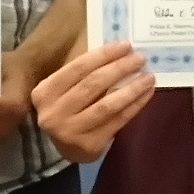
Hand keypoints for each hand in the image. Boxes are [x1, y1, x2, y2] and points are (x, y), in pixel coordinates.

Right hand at [33, 39, 154, 164]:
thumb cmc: (68, 108)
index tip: (125, 45)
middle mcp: (54, 112)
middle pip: (92, 85)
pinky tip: (145, 94)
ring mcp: (71, 131)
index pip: (77, 68)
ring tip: (148, 77)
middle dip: (119, 69)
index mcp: (45, 92)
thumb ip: (84, 73)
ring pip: (107, 105)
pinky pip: (117, 121)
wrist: (66, 148)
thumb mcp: (65, 89)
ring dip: (131, 89)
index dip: (103, 55)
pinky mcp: (89, 144)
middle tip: (140, 58)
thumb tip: (119, 52)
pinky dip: (134, 106)